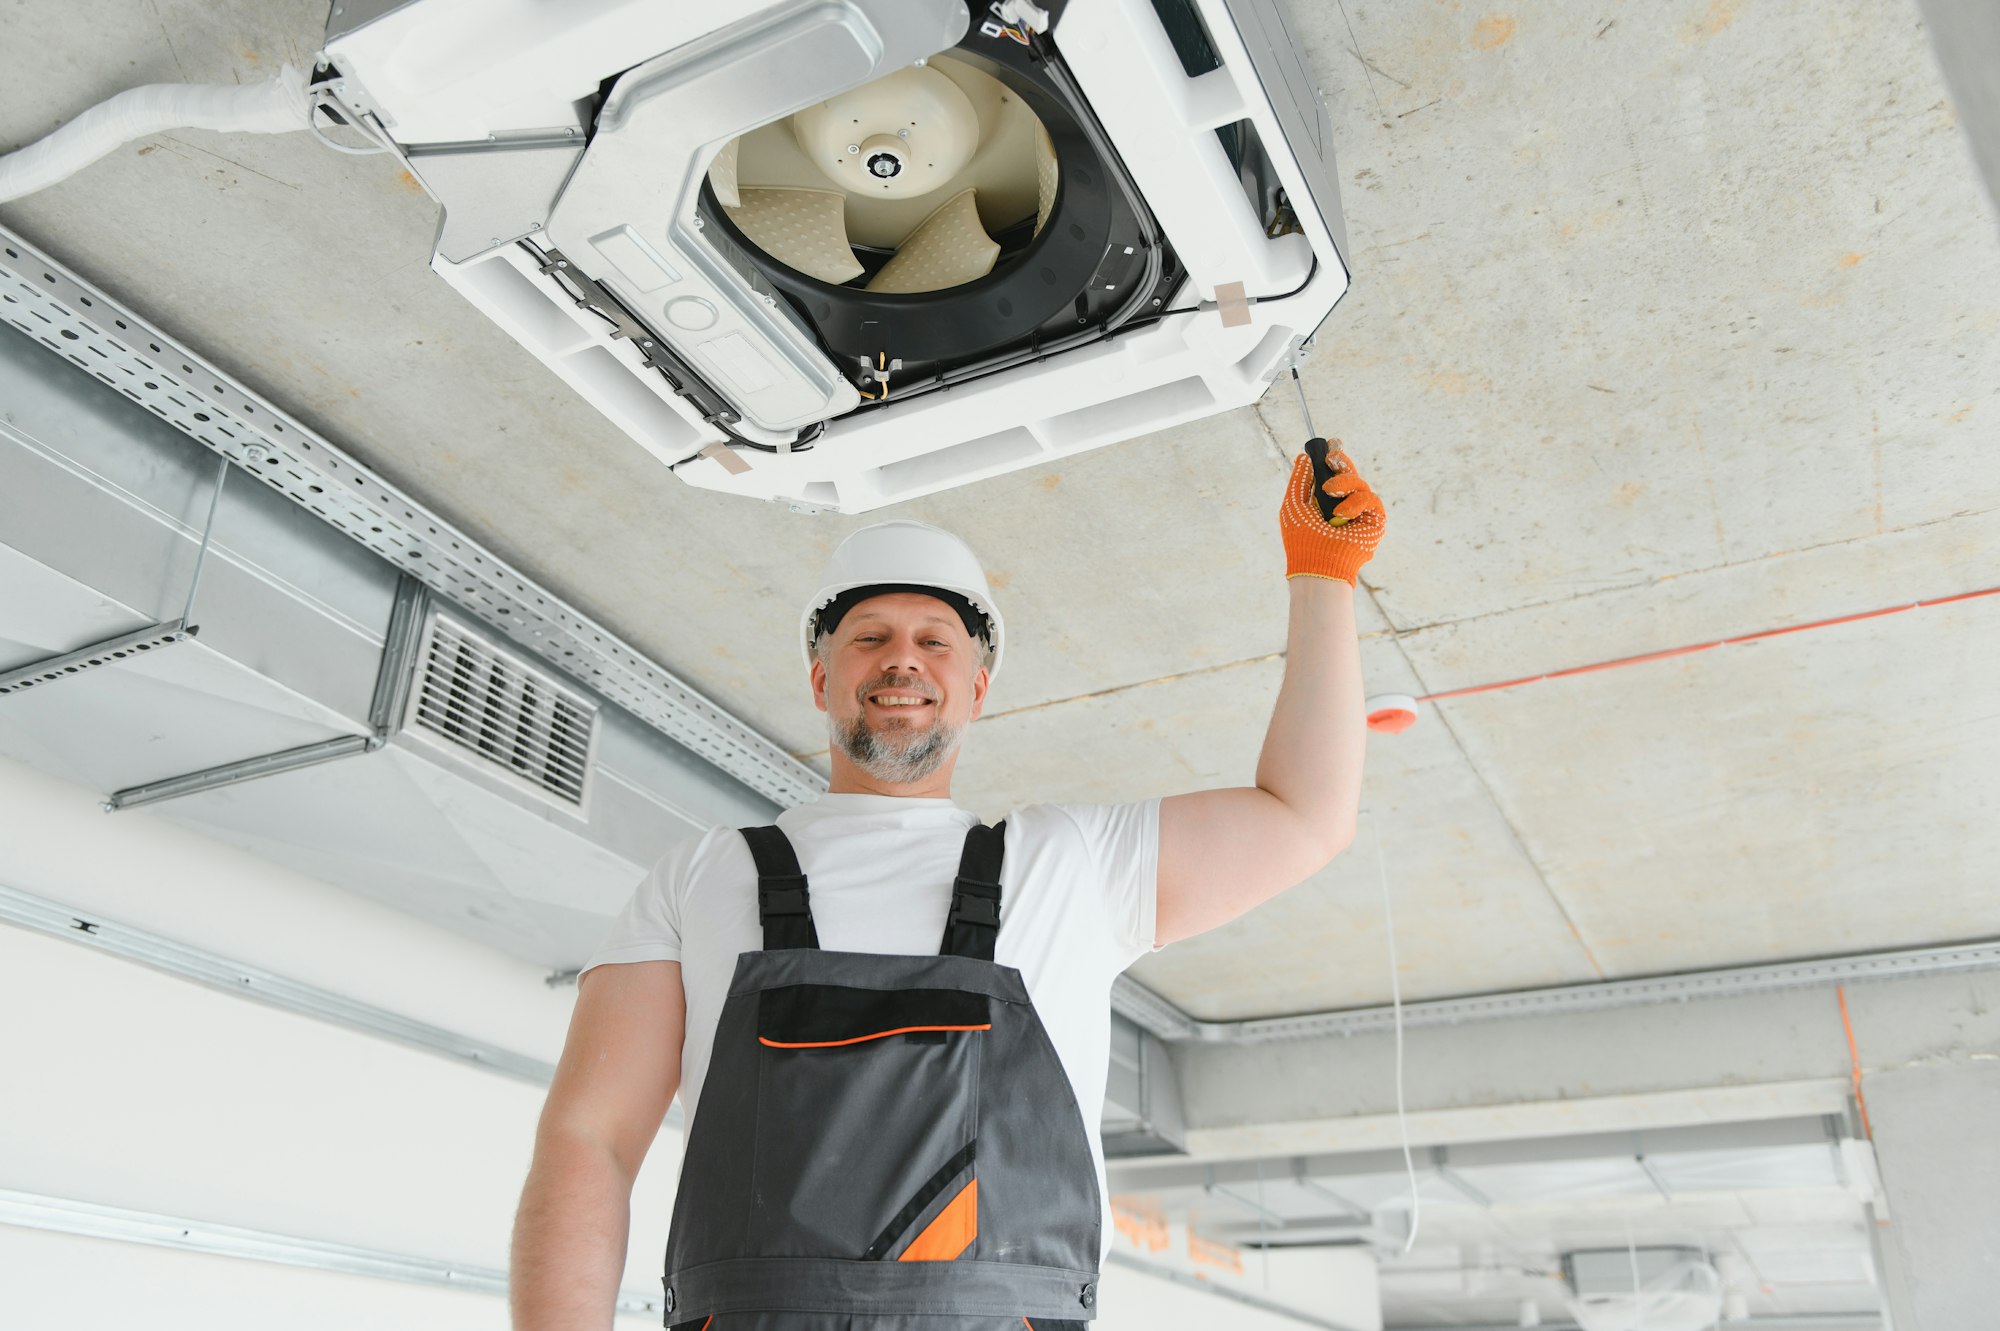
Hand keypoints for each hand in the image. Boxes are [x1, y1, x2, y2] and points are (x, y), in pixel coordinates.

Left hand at [1279, 439, 1383, 585]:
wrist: (1316, 566)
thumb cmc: (1302, 540)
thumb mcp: (1294, 504)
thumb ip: (1300, 480)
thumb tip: (1303, 457)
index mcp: (1325, 503)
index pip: (1334, 475)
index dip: (1334, 459)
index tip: (1329, 444)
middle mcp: (1344, 507)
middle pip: (1350, 475)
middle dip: (1341, 463)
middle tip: (1332, 457)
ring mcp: (1360, 515)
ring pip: (1360, 483)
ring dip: (1344, 483)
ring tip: (1330, 494)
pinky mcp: (1374, 522)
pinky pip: (1371, 499)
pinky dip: (1355, 502)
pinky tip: (1341, 514)